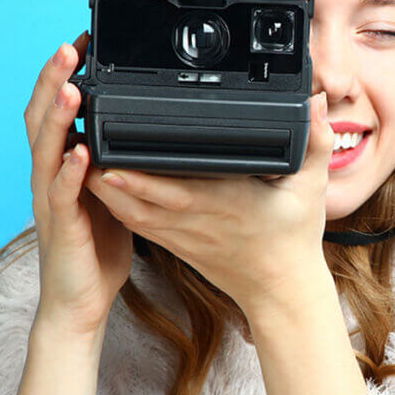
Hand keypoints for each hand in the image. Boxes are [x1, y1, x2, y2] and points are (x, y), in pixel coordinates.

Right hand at [24, 31, 133, 336]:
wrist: (80, 301)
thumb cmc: (96, 249)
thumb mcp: (110, 193)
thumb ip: (114, 162)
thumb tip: (138, 130)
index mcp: (61, 166)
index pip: (54, 111)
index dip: (61, 77)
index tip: (79, 44)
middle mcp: (49, 177)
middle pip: (40, 118)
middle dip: (53, 81)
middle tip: (68, 48)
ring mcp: (50, 200)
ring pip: (46, 149)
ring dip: (57, 116)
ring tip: (69, 86)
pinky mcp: (61, 226)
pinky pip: (62, 194)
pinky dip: (70, 170)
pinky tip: (80, 151)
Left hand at [82, 92, 335, 315]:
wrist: (280, 292)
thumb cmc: (295, 241)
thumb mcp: (312, 188)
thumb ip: (316, 142)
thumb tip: (317, 103)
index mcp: (227, 204)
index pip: (176, 189)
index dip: (140, 177)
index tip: (112, 158)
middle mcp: (197, 221)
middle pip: (139, 200)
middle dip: (104, 177)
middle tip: (77, 146)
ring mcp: (182, 236)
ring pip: (131, 214)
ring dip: (102, 191)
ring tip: (78, 160)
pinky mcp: (175, 245)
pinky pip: (138, 224)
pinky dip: (116, 205)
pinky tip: (99, 185)